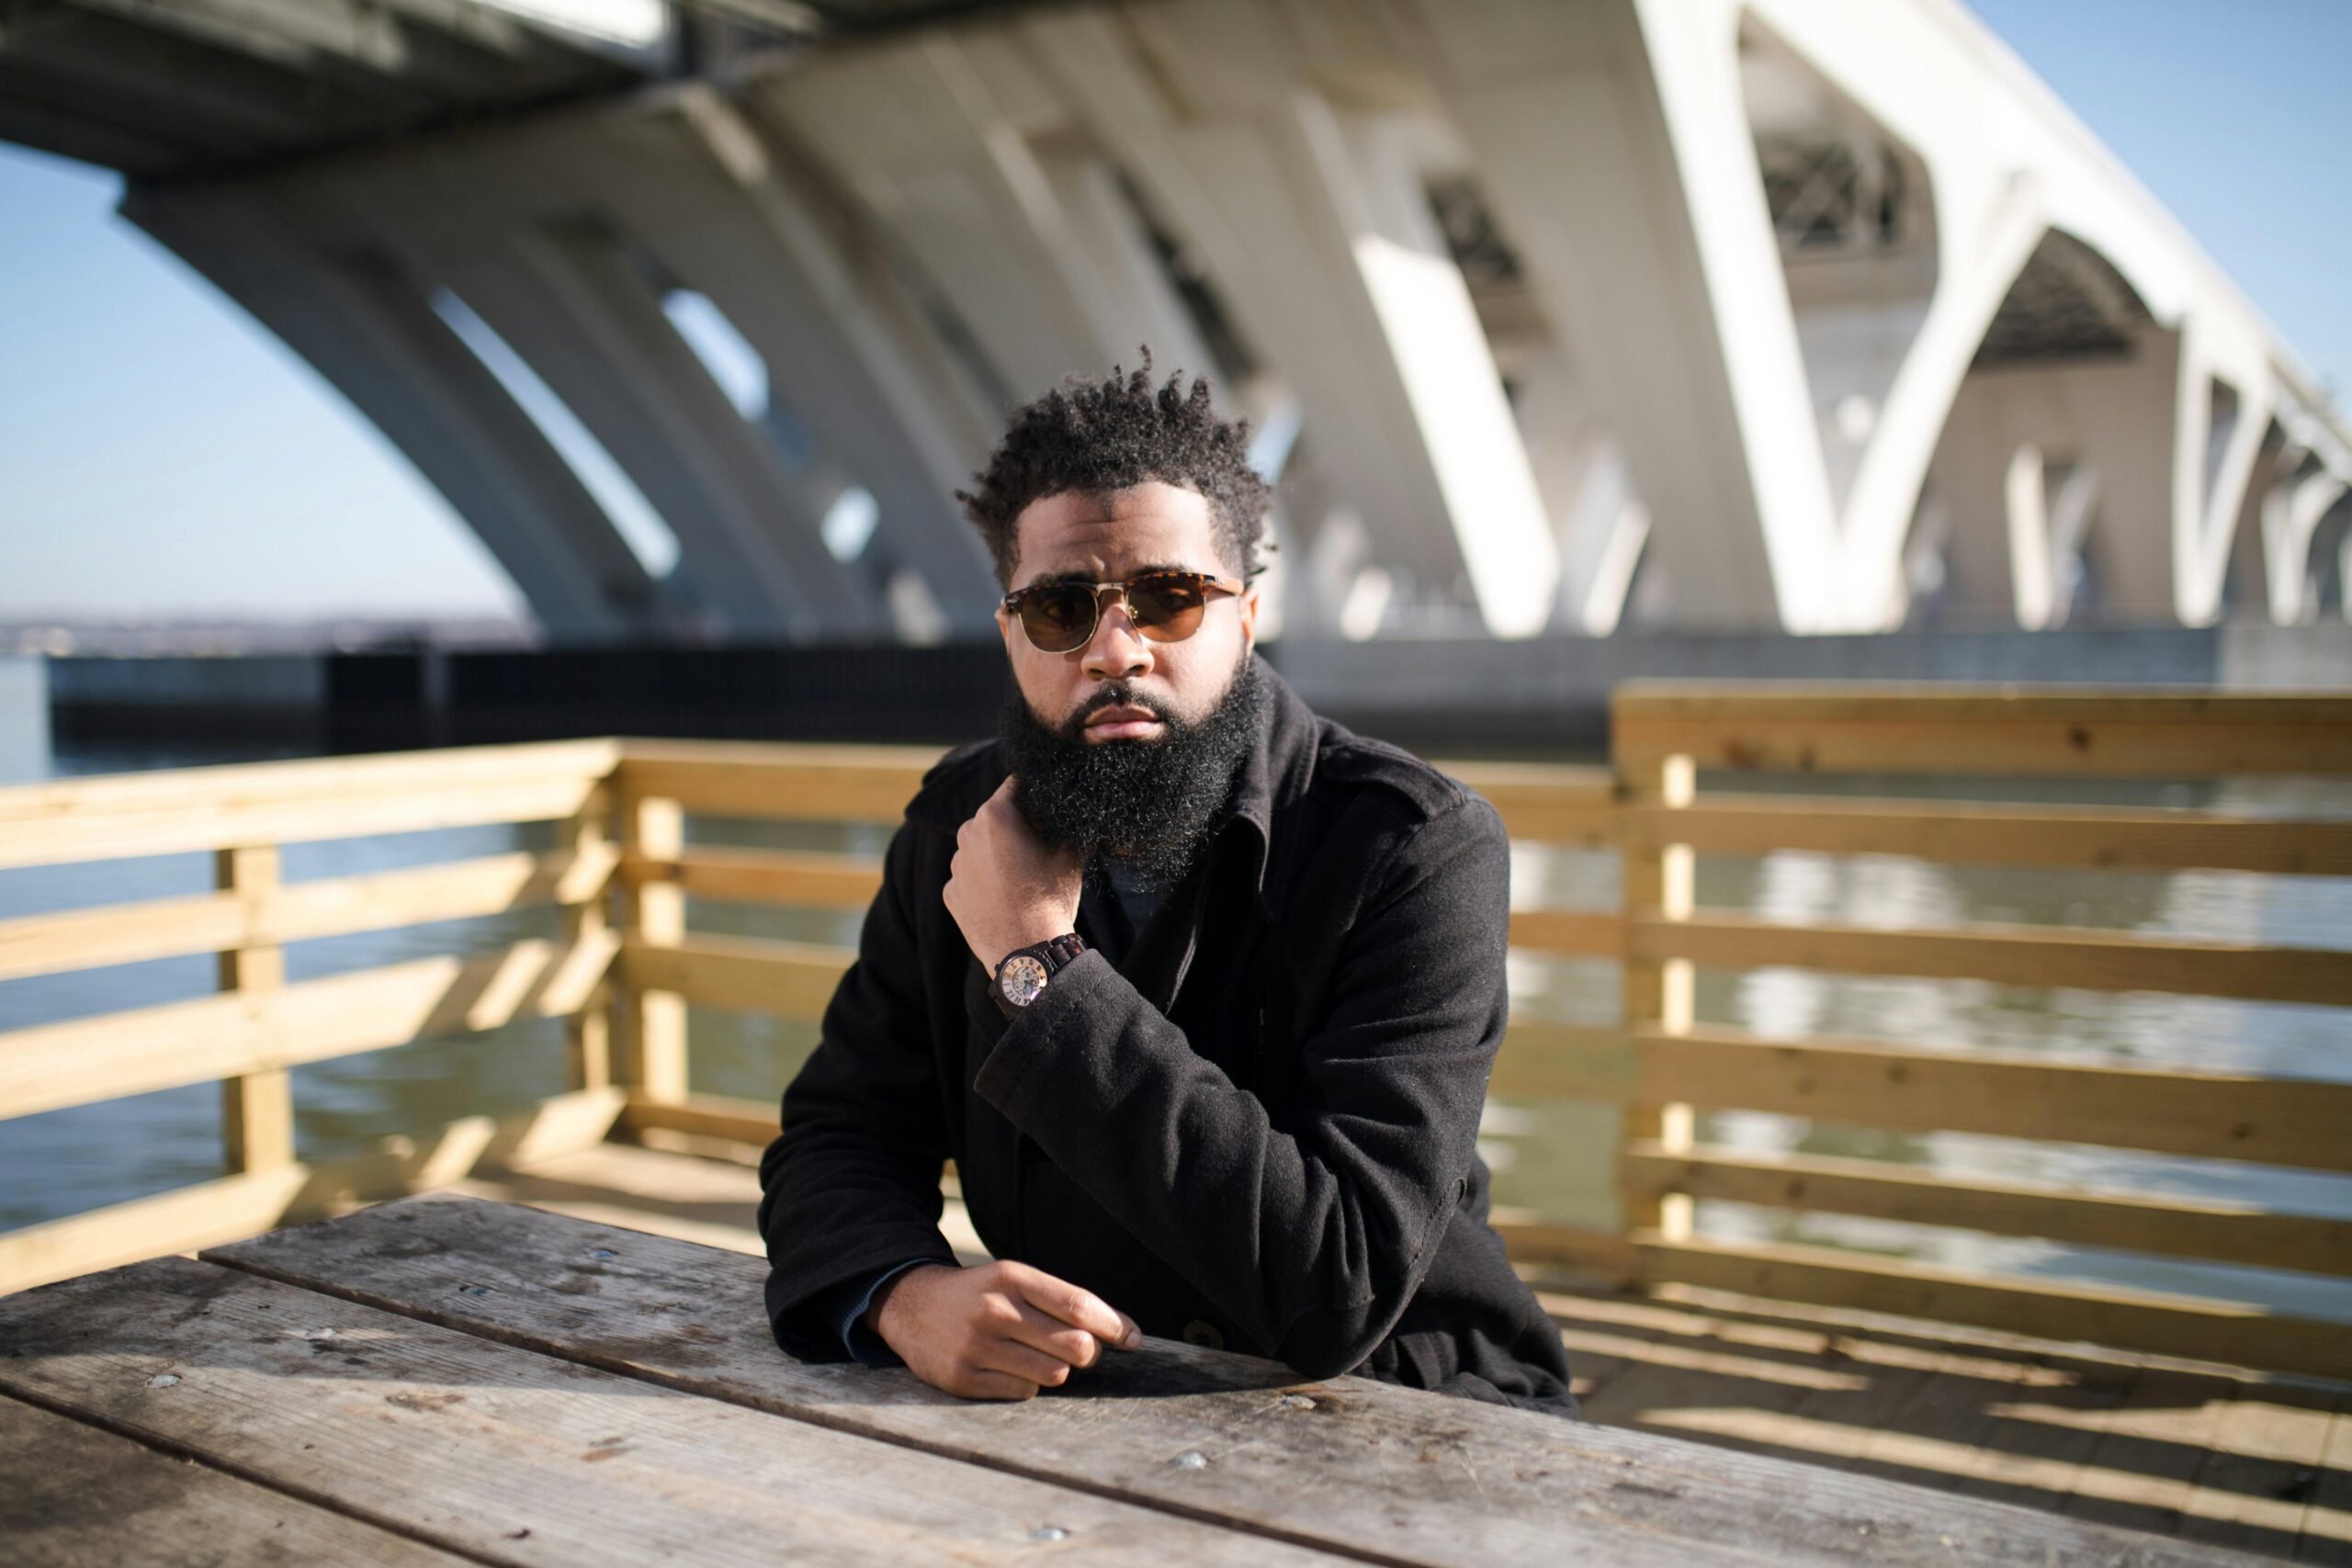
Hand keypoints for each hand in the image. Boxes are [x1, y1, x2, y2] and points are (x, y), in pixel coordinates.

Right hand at [867, 1260, 1141, 1399]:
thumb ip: (1064, 1301)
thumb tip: (1127, 1332)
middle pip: (1075, 1345)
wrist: (911, 1305)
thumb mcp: (1015, 1280)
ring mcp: (976, 1346)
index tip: (1134, 1339)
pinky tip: (1011, 1369)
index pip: (1079, 1305)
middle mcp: (995, 1310)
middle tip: (1082, 1351)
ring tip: (1040, 1358)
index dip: (1115, 1325)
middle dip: (1089, 1352)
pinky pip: (1023, 1392)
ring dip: (1058, 1370)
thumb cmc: (981, 1295)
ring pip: (1054, 1374)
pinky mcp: (962, 1378)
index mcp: (1012, 1277)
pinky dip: (1027, 1384)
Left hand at [943, 777, 1082, 973]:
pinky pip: (970, 877)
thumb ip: (1065, 823)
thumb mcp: (1070, 854)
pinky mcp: (950, 893)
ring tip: (1023, 880)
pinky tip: (1005, 900)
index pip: (1015, 786)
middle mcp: (967, 834)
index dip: (1035, 794)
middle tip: (1040, 846)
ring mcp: (955, 866)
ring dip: (998, 854)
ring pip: (980, 847)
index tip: (1047, 808)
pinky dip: (986, 882)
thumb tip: (1071, 812)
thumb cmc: (1049, 900)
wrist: (1026, 953)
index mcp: (994, 815)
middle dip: (1016, 825)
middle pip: (995, 817)